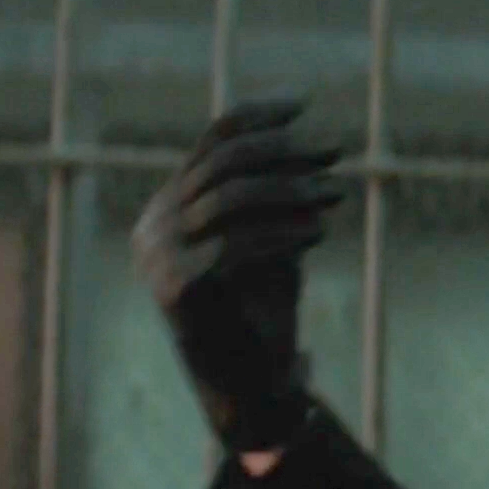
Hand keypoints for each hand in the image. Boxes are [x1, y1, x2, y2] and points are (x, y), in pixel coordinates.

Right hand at [133, 97, 344, 450]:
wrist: (250, 383)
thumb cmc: (264, 307)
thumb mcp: (272, 236)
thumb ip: (276, 195)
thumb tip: (311, 142)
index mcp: (168, 206)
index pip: (212, 141)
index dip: (260, 118)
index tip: (306, 106)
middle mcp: (152, 225)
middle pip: (223, 163)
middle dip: (285, 151)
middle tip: (335, 151)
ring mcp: (159, 257)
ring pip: (230, 198)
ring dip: (291, 190)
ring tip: (336, 194)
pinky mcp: (178, 288)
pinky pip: (237, 243)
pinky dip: (284, 230)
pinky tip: (319, 230)